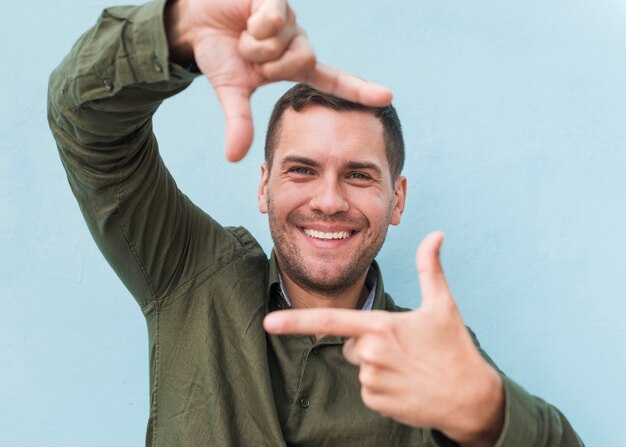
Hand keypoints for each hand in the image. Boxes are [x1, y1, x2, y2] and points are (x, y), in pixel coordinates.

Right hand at [165, 0, 392, 161]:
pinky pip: (275, 18)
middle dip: (268, 64)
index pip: (332, 80)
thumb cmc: (219, 53)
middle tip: (249, 54)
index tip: (387, 97)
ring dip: (256, 45)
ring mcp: (290, 20)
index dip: (359, 89)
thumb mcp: (231, 91)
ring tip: (244, 34)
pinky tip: (247, 16)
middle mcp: (298, 42)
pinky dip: (255, 24)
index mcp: (293, 66)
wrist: (195, 22)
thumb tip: (234, 158)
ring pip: (286, 43)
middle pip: (304, 61)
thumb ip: (239, 123)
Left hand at [264, 232, 504, 445]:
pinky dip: (382, 386)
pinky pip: (366, 388)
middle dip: (369, 343)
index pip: (331, 322)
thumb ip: (430, 267)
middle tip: (404, 348)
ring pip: (359, 365)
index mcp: (382, 327)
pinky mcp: (375, 402)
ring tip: (409, 367)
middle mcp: (372, 354)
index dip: (296, 321)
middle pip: (351, 344)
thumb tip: (436, 233)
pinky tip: (406, 385)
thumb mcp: (443, 305)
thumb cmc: (454, 348)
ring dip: (377, 365)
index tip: (269, 322)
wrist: (470, 398)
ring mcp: (372, 381)